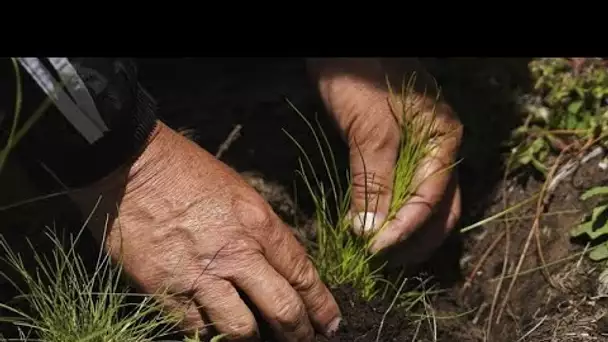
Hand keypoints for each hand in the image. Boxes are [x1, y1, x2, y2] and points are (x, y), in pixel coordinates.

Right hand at [70, 122, 340, 340]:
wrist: (131, 163)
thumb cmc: (186, 170)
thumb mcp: (238, 191)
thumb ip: (259, 230)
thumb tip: (274, 265)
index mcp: (258, 224)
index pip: (302, 274)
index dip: (320, 305)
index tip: (330, 323)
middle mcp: (236, 253)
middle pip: (282, 309)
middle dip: (298, 332)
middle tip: (302, 339)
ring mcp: (200, 273)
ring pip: (240, 330)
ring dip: (251, 339)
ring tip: (254, 339)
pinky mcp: (164, 288)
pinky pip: (195, 328)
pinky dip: (207, 334)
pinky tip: (212, 333)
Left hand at [308, 58, 462, 263]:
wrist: (343, 46)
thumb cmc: (360, 77)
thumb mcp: (370, 130)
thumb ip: (374, 181)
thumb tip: (370, 232)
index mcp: (443, 142)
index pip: (432, 200)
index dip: (404, 230)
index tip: (372, 249)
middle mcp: (438, 151)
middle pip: (438, 209)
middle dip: (413, 240)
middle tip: (381, 261)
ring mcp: (419, 151)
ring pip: (421, 204)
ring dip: (402, 232)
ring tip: (376, 253)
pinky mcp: (395, 152)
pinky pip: (400, 191)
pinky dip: (388, 212)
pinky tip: (370, 227)